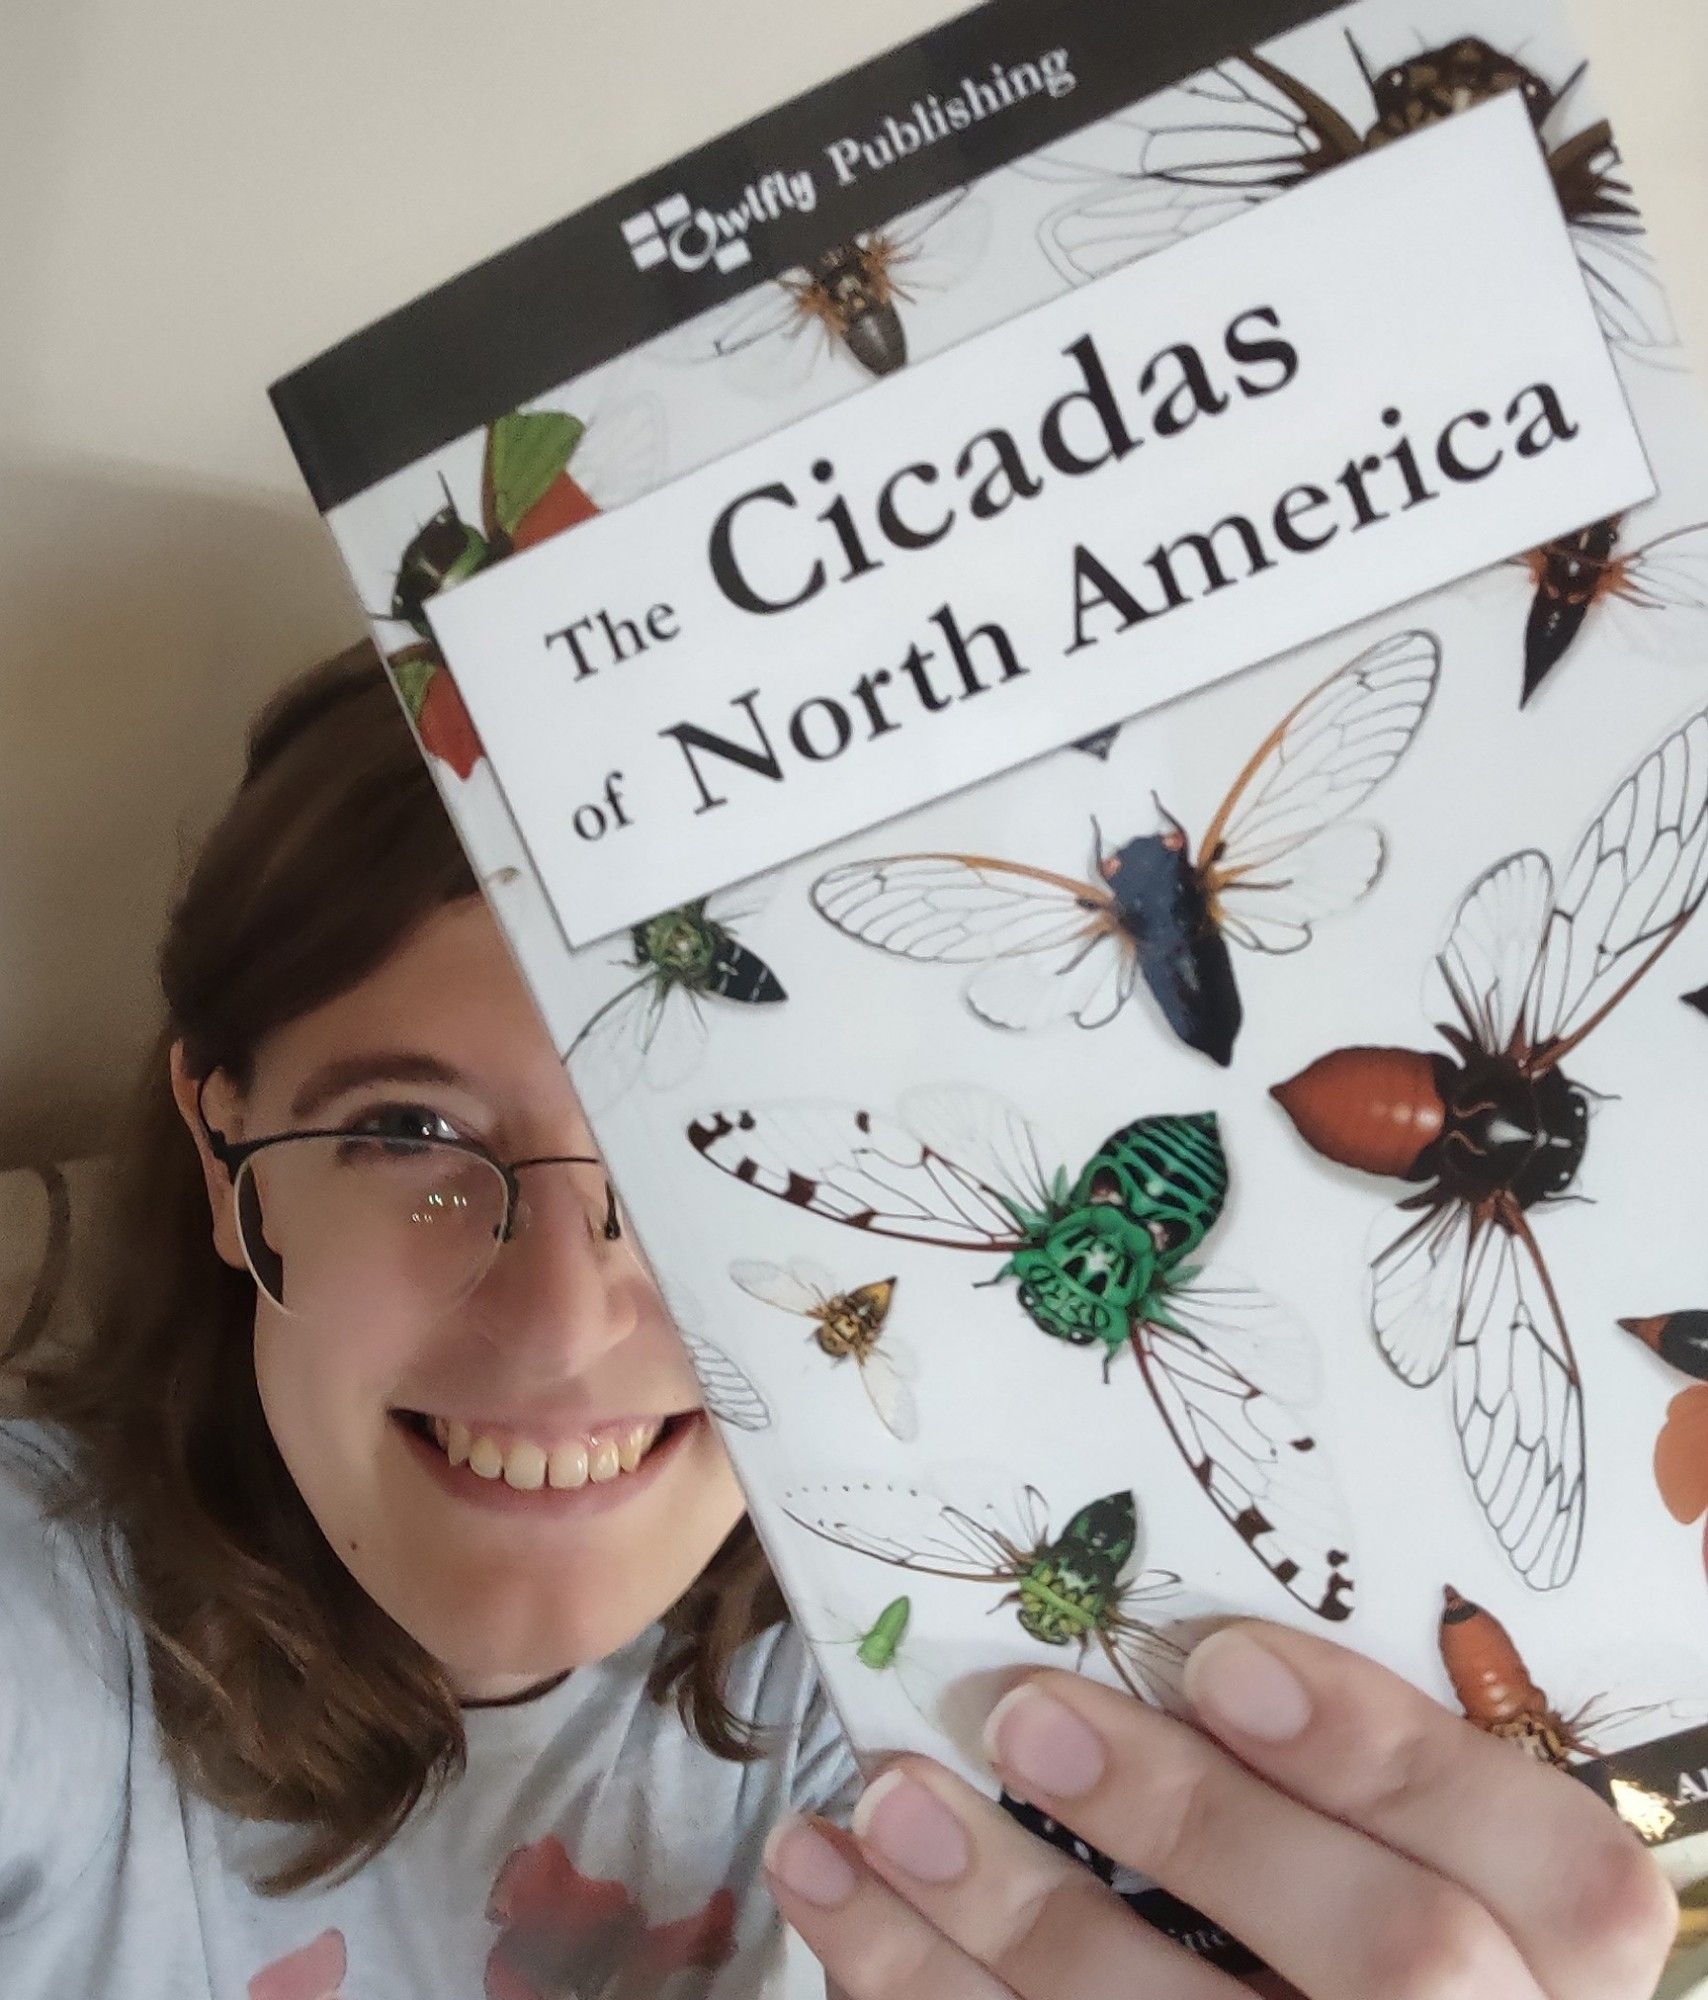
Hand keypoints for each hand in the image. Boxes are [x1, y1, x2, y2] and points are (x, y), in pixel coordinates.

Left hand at [765, 1620, 1678, 1997]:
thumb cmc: (1349, 1910)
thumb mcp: (1410, 1851)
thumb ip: (1350, 1774)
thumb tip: (1166, 1604)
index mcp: (1555, 1962)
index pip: (1558, 1871)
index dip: (1384, 1756)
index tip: (1218, 1657)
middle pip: (1387, 1956)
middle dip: (1192, 1822)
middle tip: (1022, 1711)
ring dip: (1015, 1915)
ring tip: (888, 1800)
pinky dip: (913, 1981)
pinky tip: (827, 1882)